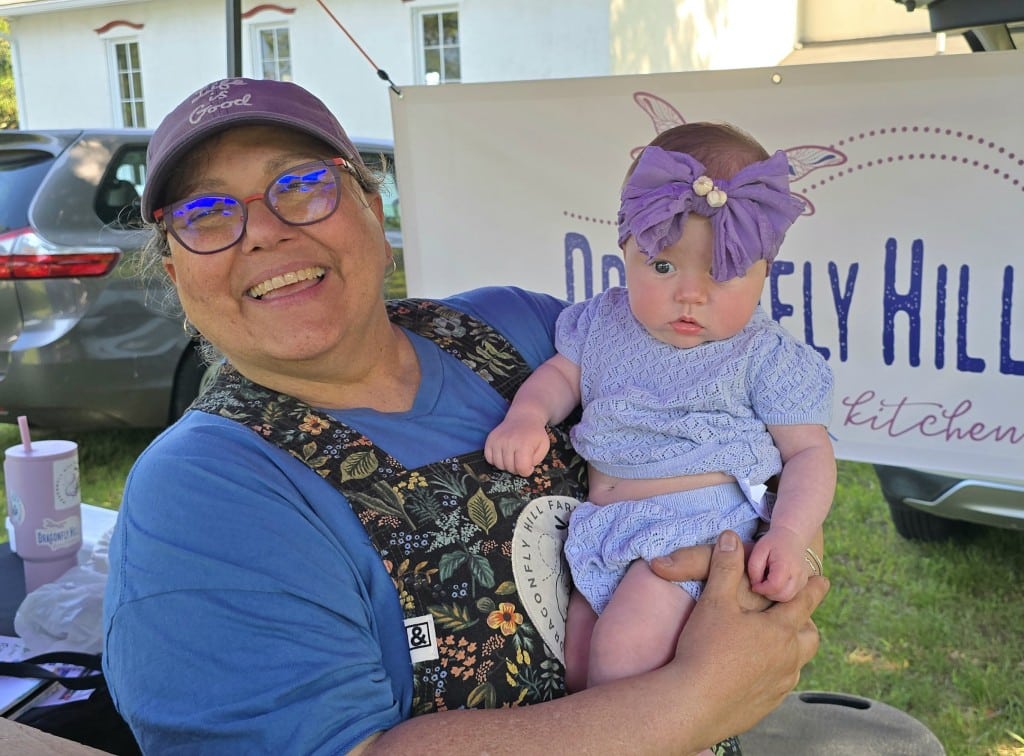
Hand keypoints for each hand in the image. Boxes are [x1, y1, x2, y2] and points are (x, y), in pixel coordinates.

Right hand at [483, 416, 549, 476]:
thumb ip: (536, 460)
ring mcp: (498, 441)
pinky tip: (504, 455)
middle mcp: (509, 442)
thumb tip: (525, 469)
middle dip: (517, 468)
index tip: (529, 467)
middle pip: (510, 468)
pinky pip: (489, 458)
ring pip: (499, 465)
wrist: (523, 418)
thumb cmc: (534, 434)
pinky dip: (495, 460)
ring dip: (506, 465)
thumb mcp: (544, 446)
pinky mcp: (490, 440)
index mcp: (524, 444)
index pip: (522, 468)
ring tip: (513, 457)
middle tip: (521, 460)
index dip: (526, 471)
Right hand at [653, 531, 827, 743]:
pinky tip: (755, 675)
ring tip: (776, 647)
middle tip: (799, 617)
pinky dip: (773, 676)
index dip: (813, 589)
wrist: (692, 705)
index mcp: (779, 631)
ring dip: (790, 652)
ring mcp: (778, 687)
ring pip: (796, 665)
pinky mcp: (765, 707)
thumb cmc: (704, 650)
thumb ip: (725, 567)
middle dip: (807, 624)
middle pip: (809, 638)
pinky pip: (779, 688)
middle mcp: (787, 660)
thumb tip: (730, 537)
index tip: (823, 581)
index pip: (804, 603)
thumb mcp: (714, 602)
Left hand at [747, 526, 808, 602]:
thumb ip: (754, 568)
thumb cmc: (772, 543)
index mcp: (786, 565)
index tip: (754, 584)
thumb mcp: (758, 550)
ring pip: (787, 598)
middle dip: (768, 593)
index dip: (762, 589)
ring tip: (768, 581)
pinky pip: (791, 595)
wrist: (791, 537)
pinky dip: (781, 593)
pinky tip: (775, 582)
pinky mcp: (804, 583)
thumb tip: (756, 585)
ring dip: (774, 594)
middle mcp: (798, 574)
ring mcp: (804, 580)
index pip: (774, 586)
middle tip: (760, 583)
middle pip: (783, 596)